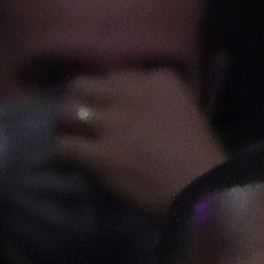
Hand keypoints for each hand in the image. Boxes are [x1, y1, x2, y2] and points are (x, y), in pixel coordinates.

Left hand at [52, 70, 225, 214]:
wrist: (203, 188)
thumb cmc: (202, 156)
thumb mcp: (190, 110)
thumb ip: (165, 99)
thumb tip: (144, 105)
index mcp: (157, 79)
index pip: (115, 75)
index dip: (105, 94)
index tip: (105, 108)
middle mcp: (131, 94)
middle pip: (83, 85)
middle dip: (76, 102)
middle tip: (76, 121)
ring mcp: (114, 124)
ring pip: (66, 112)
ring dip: (64, 127)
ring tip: (67, 140)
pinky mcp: (102, 155)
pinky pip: (64, 146)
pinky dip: (59, 156)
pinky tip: (63, 165)